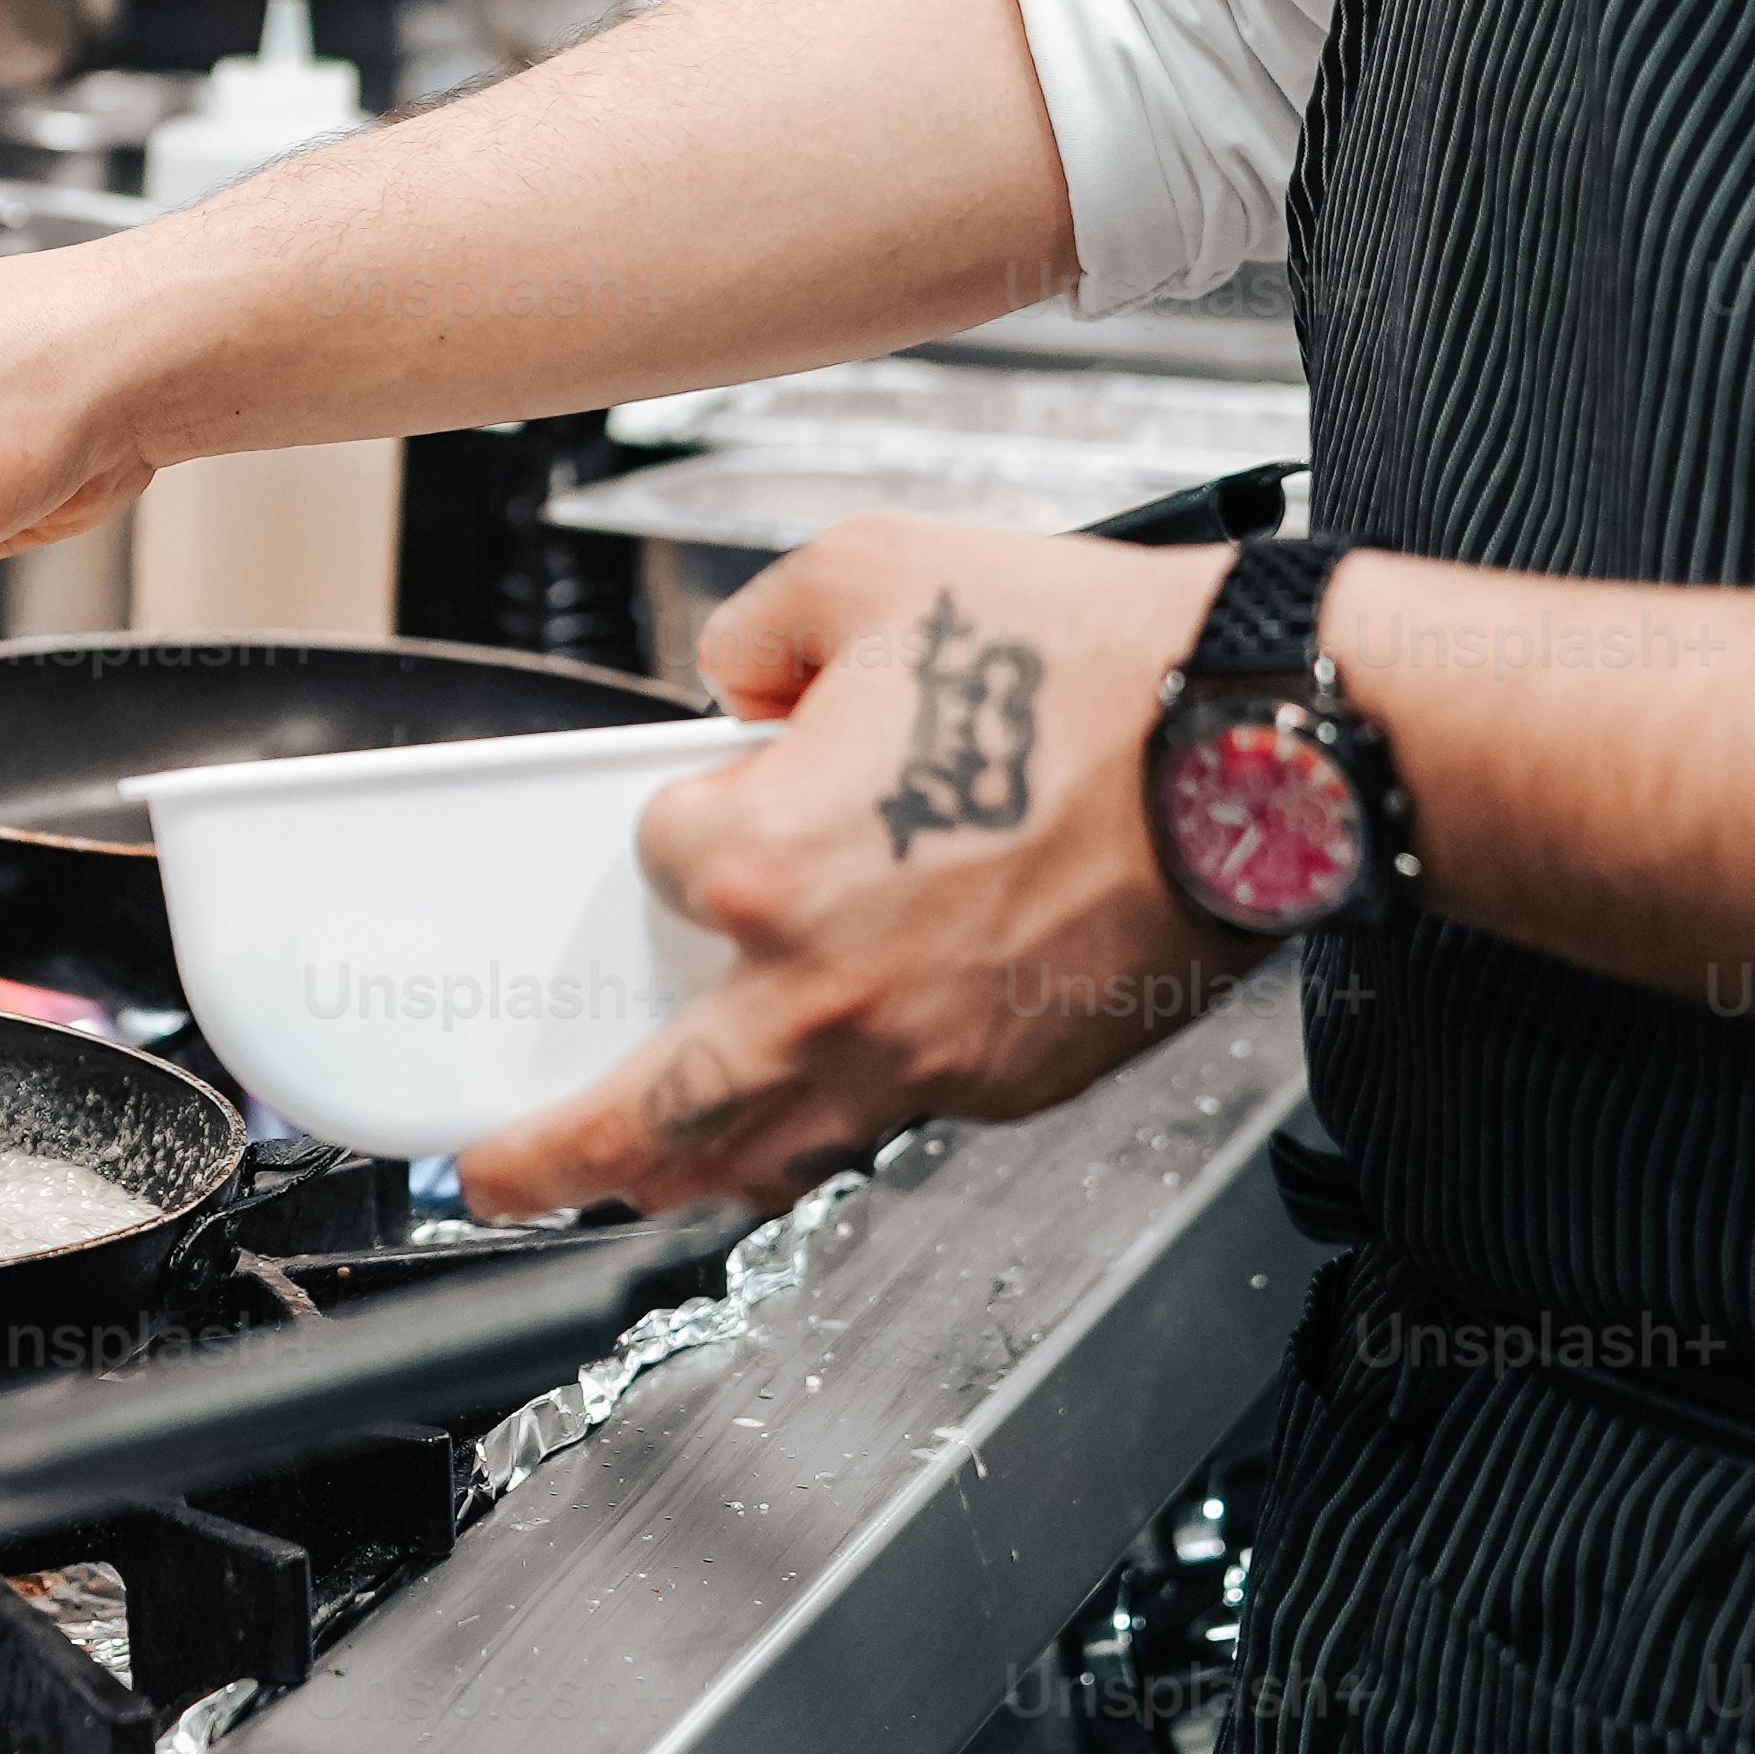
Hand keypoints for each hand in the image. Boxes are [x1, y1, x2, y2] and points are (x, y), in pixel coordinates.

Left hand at [455, 517, 1258, 1216]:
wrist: (1258, 749)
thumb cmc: (1095, 664)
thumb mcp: (872, 570)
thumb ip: (760, 630)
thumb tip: (736, 676)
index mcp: (767, 863)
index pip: (659, 852)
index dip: (689, 810)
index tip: (738, 780)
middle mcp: (829, 987)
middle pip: (652, 1113)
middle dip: (556, 1159)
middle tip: (496, 1175)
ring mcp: (922, 1053)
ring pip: (774, 1153)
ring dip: (686, 1175)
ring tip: (630, 1183)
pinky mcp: (1007, 1082)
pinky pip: (891, 1121)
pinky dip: (839, 1119)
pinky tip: (824, 1099)